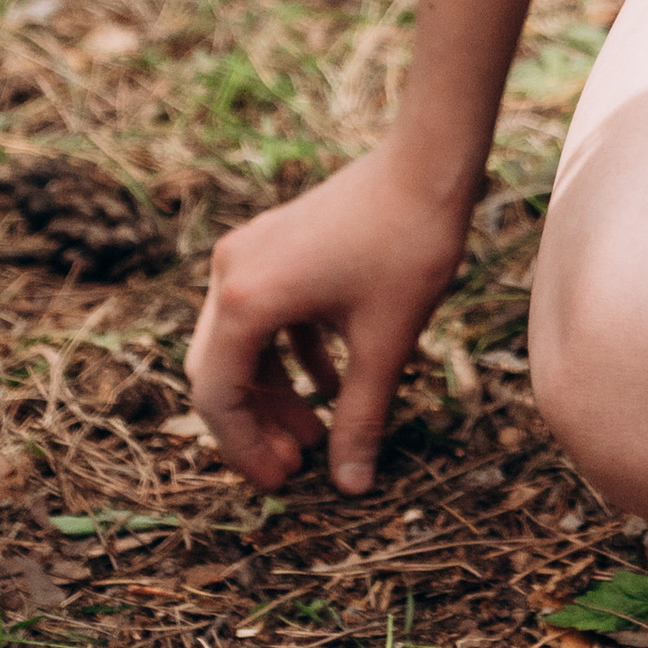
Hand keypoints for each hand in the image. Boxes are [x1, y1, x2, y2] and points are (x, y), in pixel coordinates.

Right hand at [187, 140, 472, 498]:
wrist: (428, 161)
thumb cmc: (409, 246)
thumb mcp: (386, 343)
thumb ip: (361, 419)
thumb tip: (351, 487)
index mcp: (246, 301)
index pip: (218, 397)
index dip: (244, 450)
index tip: (283, 482)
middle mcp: (231, 273)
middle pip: (220, 371)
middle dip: (256, 425)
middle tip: (296, 465)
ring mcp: (249, 253)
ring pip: (243, 344)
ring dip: (275, 392)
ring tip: (319, 433)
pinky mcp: (274, 244)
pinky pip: (265, 314)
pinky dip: (289, 353)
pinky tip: (334, 382)